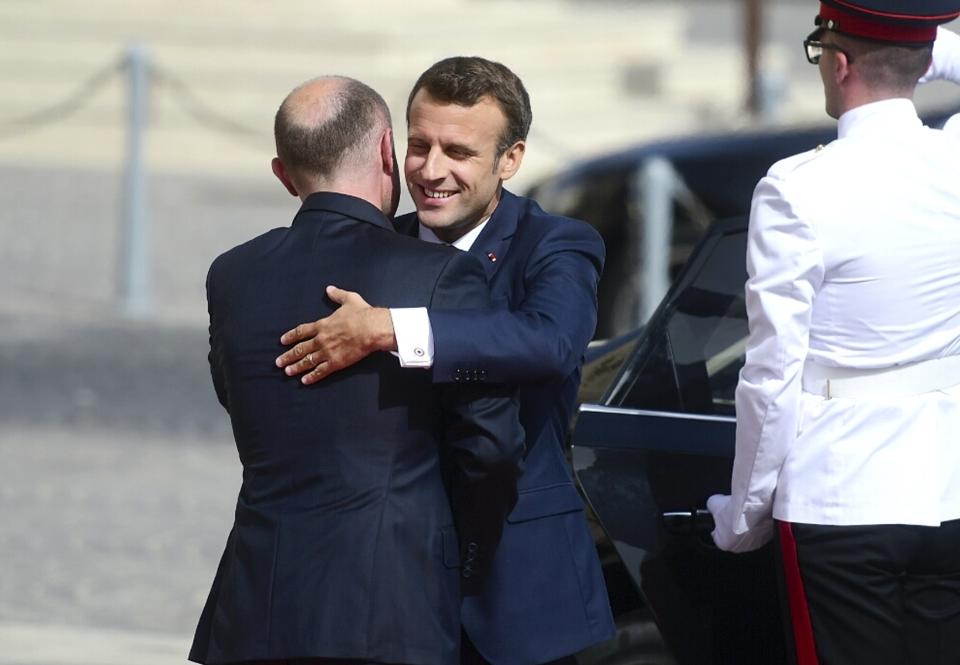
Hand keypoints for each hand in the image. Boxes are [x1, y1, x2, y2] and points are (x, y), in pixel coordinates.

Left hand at [275, 286, 394, 383]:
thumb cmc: (362, 314)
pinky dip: (312, 377)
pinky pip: (321, 371)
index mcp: (323, 325)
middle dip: (288, 356)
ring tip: (287, 372)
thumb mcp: (349, 299)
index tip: (282, 341)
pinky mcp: (336, 363)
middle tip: (278, 362)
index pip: (302, 331)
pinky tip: (304, 381)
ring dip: (296, 367)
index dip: (291, 336)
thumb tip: (330, 289)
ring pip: (307, 361)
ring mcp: (327, 352)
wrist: (371, 329)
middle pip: (300, 349)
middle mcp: (321, 339)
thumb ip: (338, 295)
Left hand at [706, 494, 772, 552]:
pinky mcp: (767, 537)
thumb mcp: (713, 503)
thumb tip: (712, 505)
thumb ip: (711, 508)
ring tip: (743, 511)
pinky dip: (757, 523)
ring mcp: (756, 543)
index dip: (716, 525)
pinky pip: (759, 531)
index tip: (718, 518)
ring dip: (745, 525)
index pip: (716, 536)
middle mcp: (740, 547)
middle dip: (731, 525)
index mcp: (724, 544)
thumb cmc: (736, 507)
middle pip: (732, 536)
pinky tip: (754, 513)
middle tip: (731, 512)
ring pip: (746, 534)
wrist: (756, 504)